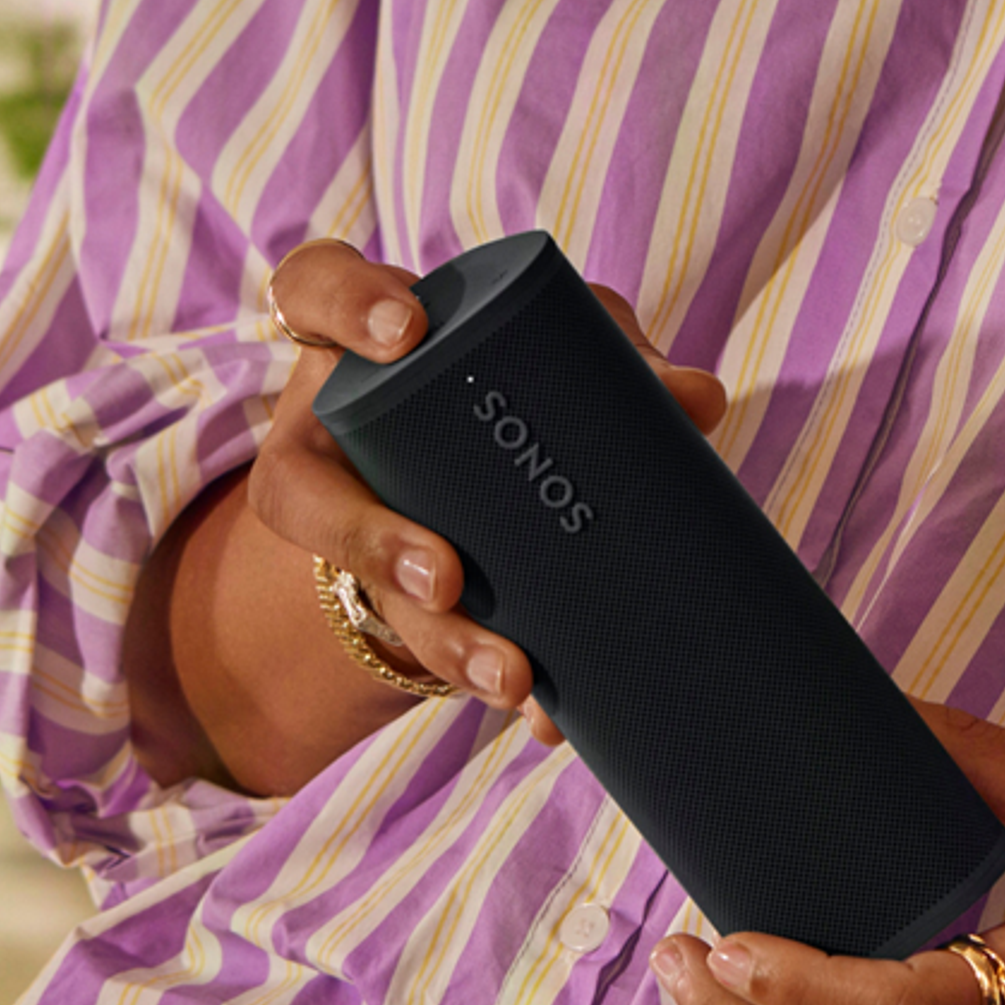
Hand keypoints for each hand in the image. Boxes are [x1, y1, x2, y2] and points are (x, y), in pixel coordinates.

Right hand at [248, 236, 731, 746]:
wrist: (499, 471)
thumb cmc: (525, 374)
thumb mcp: (566, 348)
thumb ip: (620, 359)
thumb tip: (697, 401)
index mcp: (366, 341)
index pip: (314, 289)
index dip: (345, 303)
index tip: (406, 335)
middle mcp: (335, 432)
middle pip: (307, 490)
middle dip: (369, 541)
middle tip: (442, 577)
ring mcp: (354, 521)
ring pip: (363, 588)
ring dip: (439, 640)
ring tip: (510, 676)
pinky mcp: (397, 597)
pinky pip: (429, 648)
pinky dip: (495, 679)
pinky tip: (550, 716)